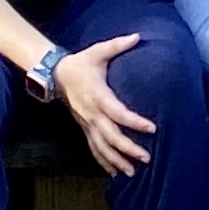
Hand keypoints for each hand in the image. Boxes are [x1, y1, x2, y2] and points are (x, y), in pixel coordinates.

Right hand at [52, 34, 157, 176]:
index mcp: (98, 96)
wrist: (56, 75)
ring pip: (101, 147)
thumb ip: (118, 45)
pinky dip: (103, 161)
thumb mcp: (98, 51)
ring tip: (132, 172)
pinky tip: (114, 172)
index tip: (152, 128)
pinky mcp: (84, 128)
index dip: (135, 122)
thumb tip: (138, 36)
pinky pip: (93, 148)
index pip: (119, 113)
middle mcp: (92, 114)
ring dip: (116, 161)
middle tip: (147, 157)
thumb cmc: (81, 63)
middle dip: (128, 149)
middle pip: (111, 136)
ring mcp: (86, 123)